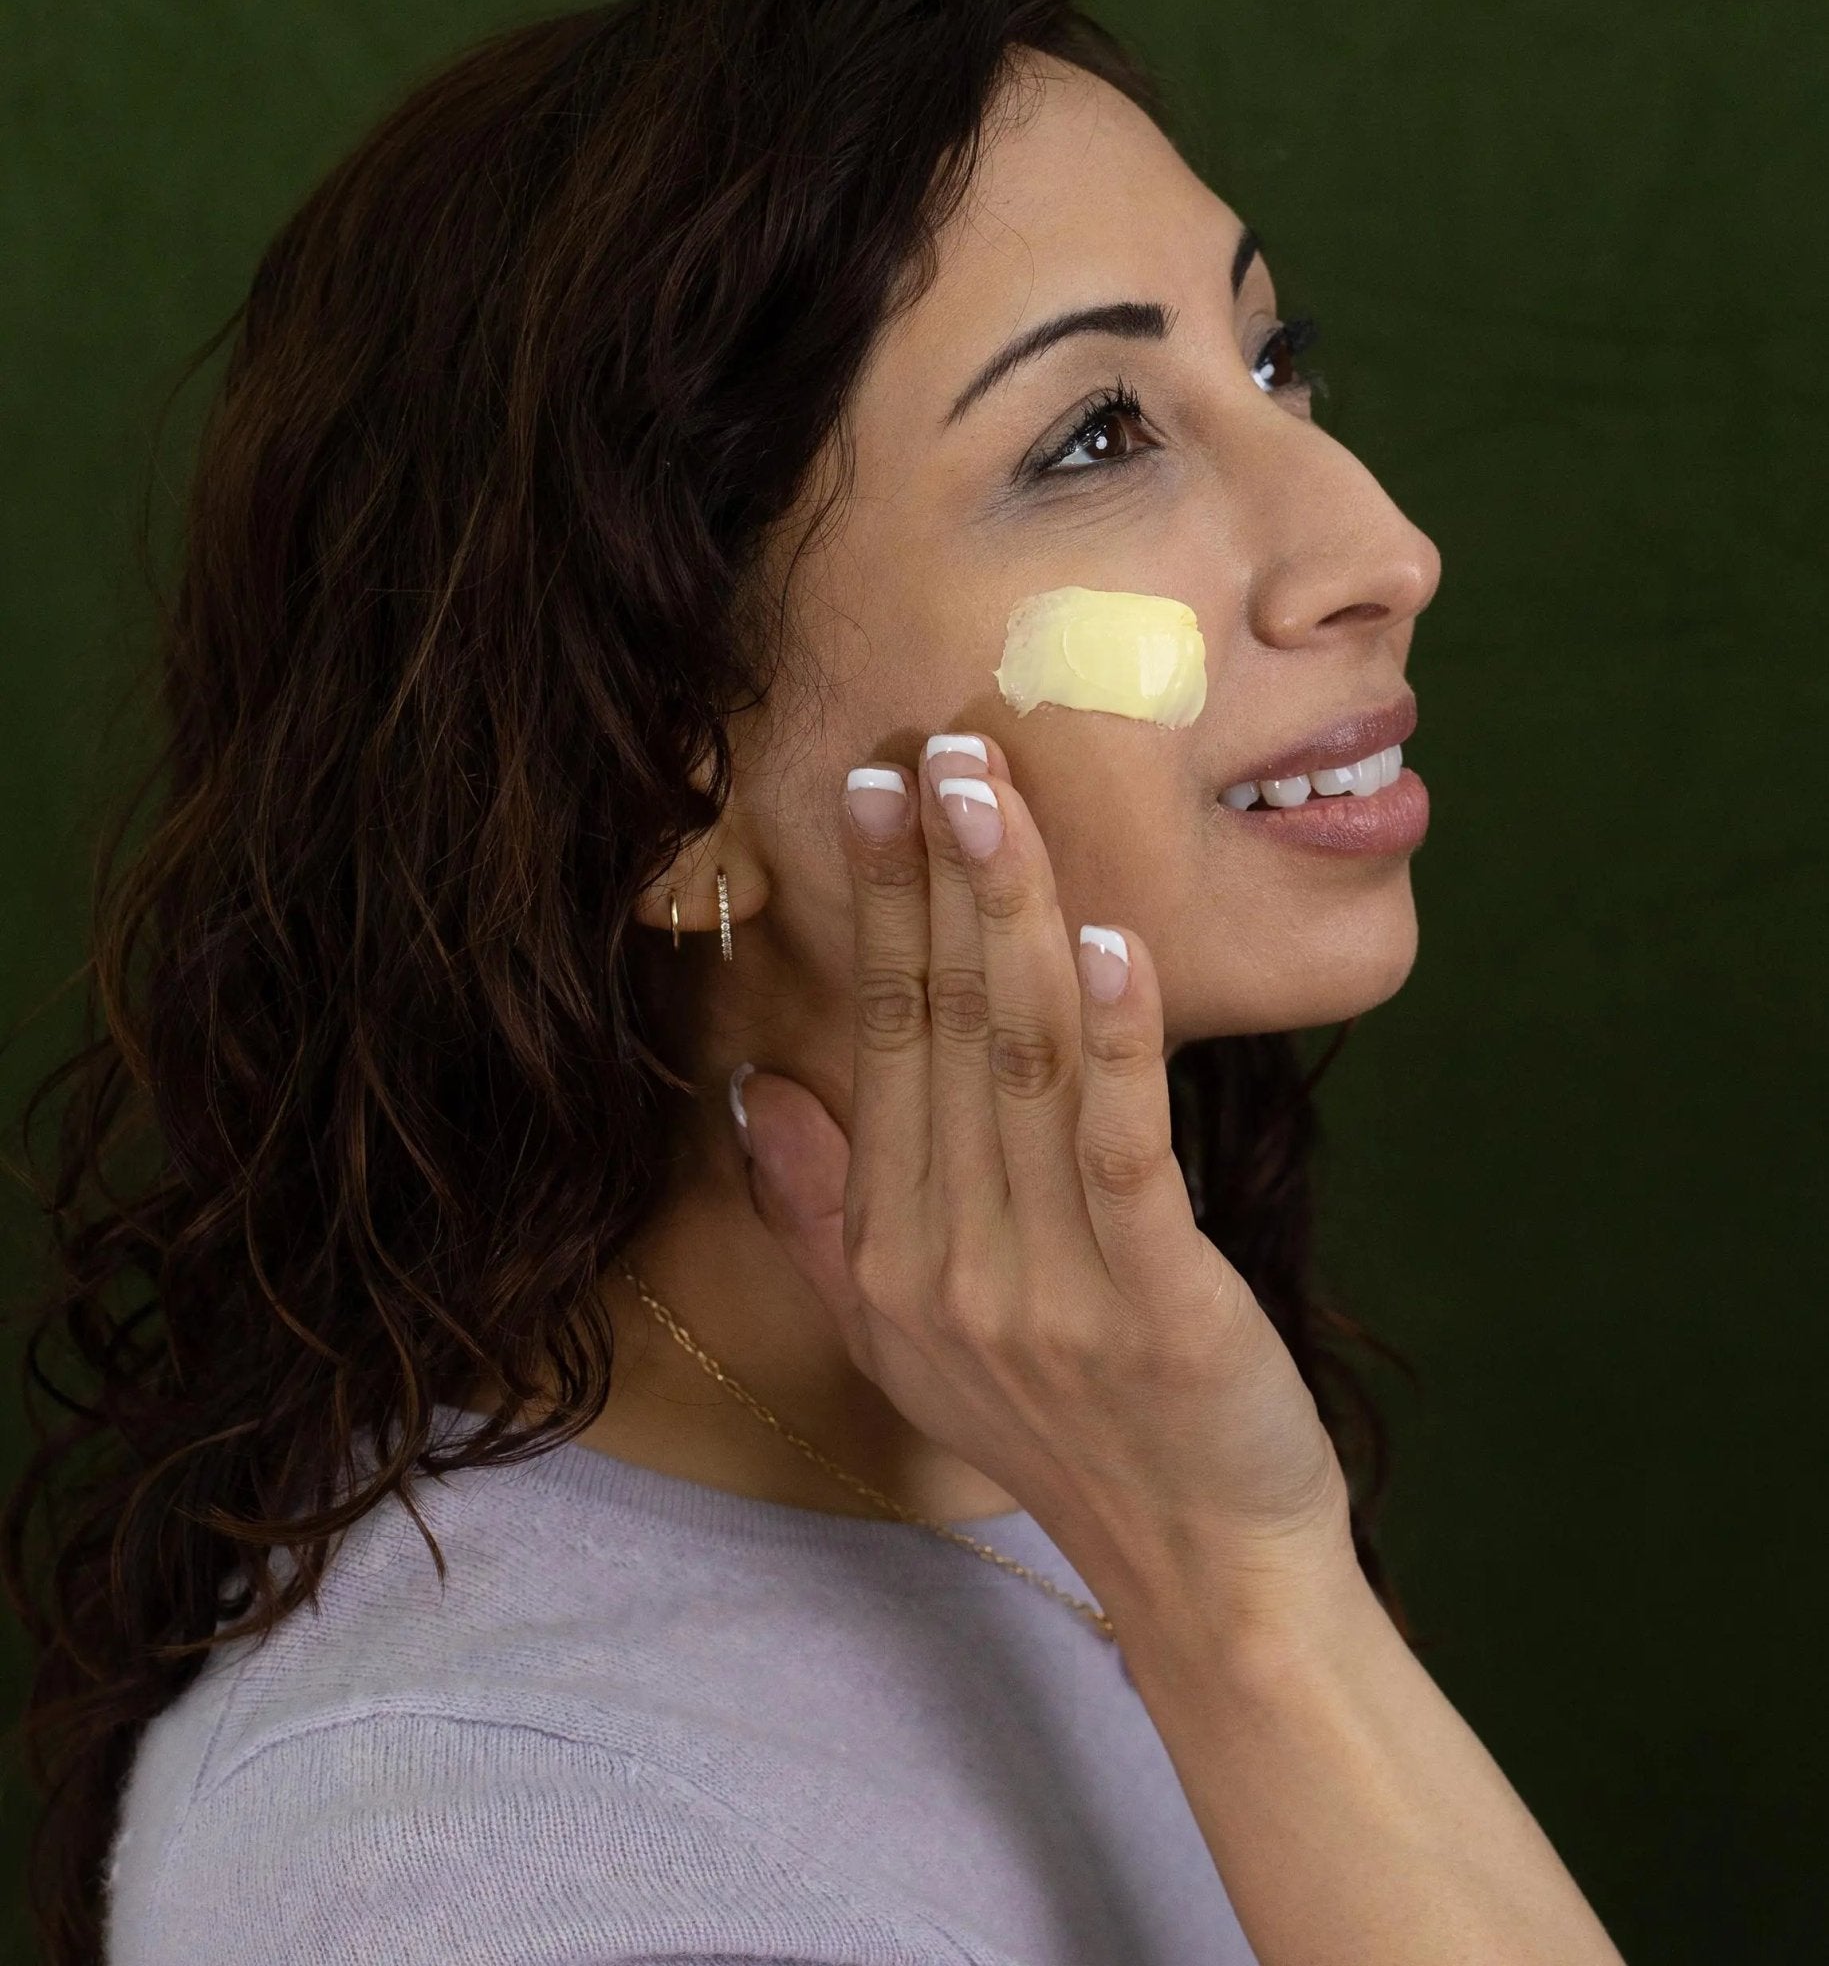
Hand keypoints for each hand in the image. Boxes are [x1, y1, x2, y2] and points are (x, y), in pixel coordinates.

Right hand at [736, 732, 1359, 1624]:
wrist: (1197, 1566)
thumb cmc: (1060, 1438)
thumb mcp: (903, 1340)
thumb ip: (818, 1216)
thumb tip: (755, 1087)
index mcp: (890, 1256)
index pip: (878, 1050)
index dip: (877, 916)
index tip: (872, 799)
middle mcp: (947, 1263)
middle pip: (938, 1035)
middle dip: (935, 881)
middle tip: (933, 749)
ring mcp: (1044, 1285)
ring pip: (1017, 1064)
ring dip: (1006, 918)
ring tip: (994, 798)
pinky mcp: (1153, 1301)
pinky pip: (1120, 1149)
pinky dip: (1111, 1041)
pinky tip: (1103, 939)